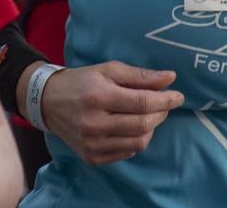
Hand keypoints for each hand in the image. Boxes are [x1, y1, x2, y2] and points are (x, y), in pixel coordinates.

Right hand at [35, 62, 182, 165]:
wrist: (48, 102)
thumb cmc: (82, 81)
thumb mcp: (108, 70)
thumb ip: (139, 75)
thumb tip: (171, 78)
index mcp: (98, 97)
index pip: (142, 103)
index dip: (165, 100)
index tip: (178, 96)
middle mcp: (94, 123)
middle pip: (143, 124)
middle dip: (160, 113)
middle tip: (162, 104)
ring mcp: (92, 143)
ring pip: (138, 142)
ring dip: (150, 128)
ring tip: (146, 115)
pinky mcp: (91, 157)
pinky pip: (127, 153)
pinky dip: (136, 141)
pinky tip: (130, 128)